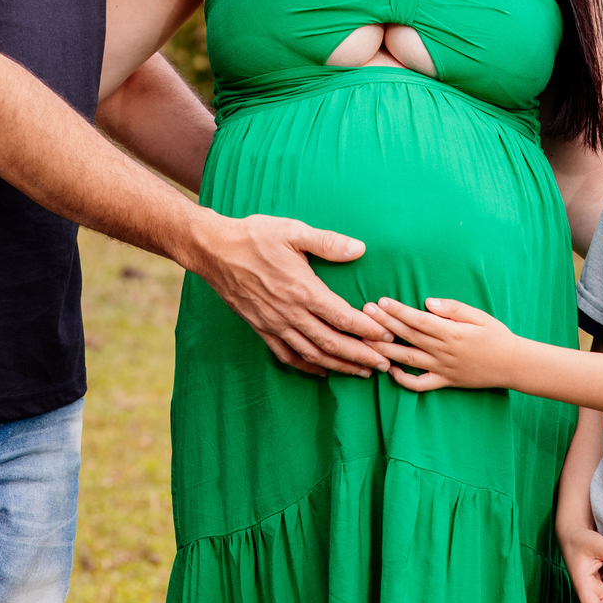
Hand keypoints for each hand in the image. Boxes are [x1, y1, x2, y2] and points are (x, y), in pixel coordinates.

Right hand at [192, 212, 391, 378]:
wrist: (215, 250)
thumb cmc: (255, 237)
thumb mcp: (293, 231)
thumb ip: (328, 242)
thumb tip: (359, 249)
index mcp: (303, 290)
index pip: (342, 318)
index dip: (368, 331)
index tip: (387, 338)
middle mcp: (290, 313)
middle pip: (332, 343)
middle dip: (360, 356)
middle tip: (384, 364)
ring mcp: (275, 324)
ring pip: (312, 355)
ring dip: (339, 366)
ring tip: (361, 372)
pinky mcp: (261, 328)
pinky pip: (288, 356)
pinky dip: (308, 367)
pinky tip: (322, 370)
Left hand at [362, 296, 519, 391]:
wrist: (513, 365)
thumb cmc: (496, 335)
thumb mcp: (479, 315)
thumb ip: (453, 308)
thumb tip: (428, 302)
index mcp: (452, 332)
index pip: (418, 320)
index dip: (398, 311)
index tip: (380, 302)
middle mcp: (444, 351)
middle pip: (408, 336)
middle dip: (384, 324)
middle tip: (364, 313)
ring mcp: (442, 369)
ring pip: (408, 360)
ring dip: (385, 350)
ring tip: (365, 341)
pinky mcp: (445, 382)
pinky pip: (420, 385)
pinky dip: (403, 380)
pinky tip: (389, 369)